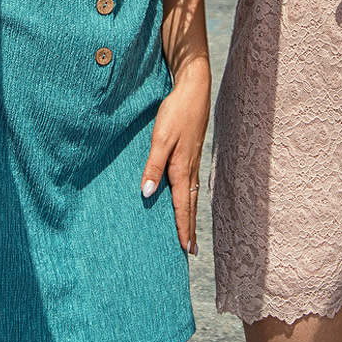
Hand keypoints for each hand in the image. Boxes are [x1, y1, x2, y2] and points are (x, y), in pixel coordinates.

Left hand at [142, 59, 210, 252]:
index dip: (182, 228)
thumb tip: (147, 193)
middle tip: (190, 251)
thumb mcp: (160, 138)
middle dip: (190, 228)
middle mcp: (190, 168)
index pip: (182, 206)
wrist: (194, 90)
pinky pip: (191, 183)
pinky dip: (190, 198)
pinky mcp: (192, 152)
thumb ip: (153, 166)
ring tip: (190, 232)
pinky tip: (187, 198)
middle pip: (190, 205)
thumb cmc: (175, 113)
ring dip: (191, 215)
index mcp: (182, 168)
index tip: (184, 249)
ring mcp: (193, 160)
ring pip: (192, 195)